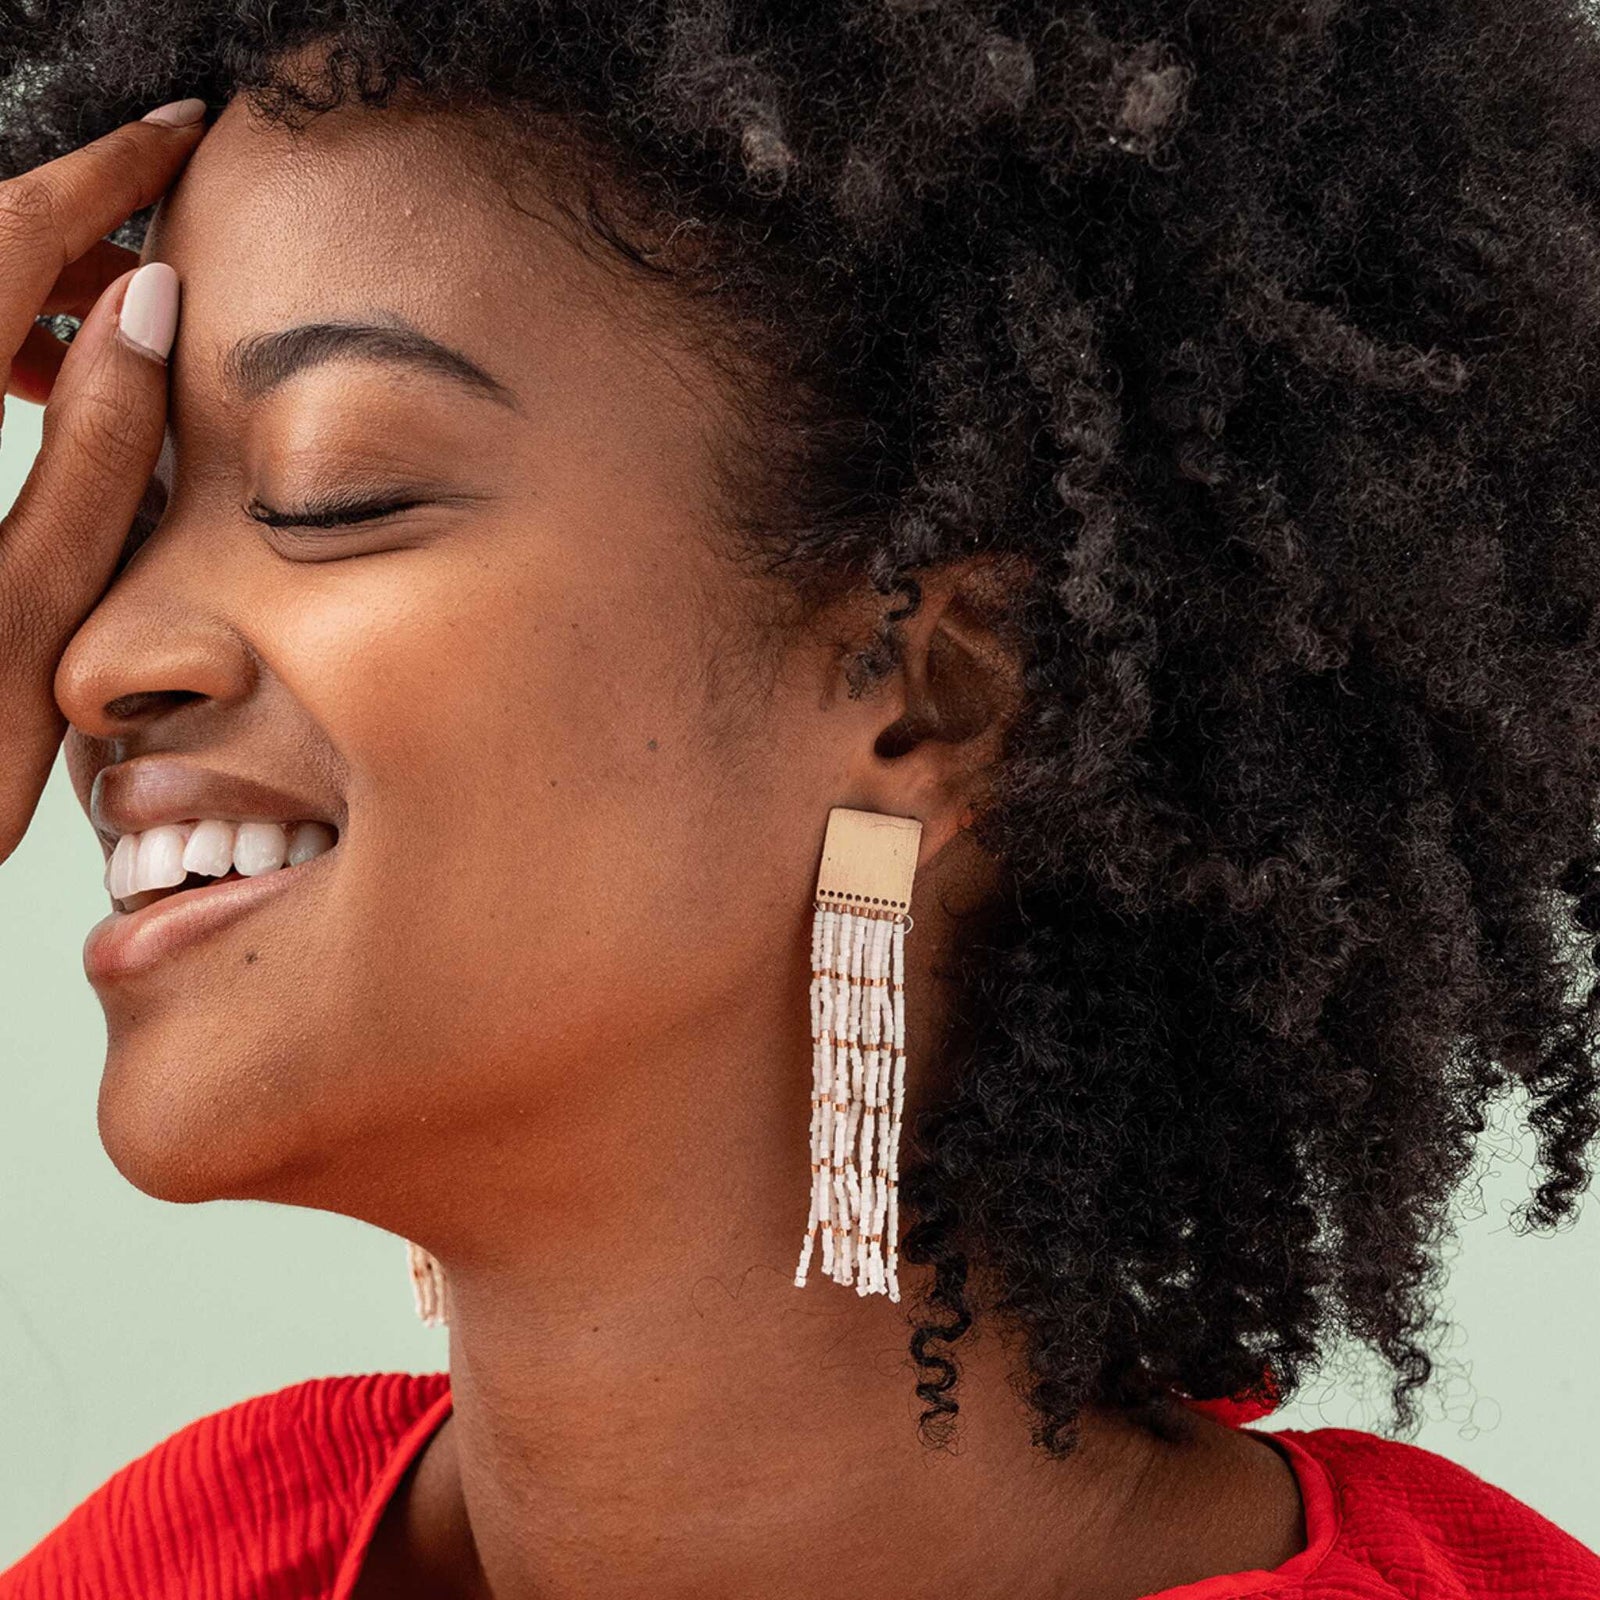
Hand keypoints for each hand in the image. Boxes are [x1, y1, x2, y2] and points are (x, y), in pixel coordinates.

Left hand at [0, 99, 206, 864]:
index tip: (182, 135)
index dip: (104, 176)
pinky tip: (33, 387)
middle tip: (171, 257)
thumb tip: (152, 305)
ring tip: (115, 338)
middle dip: (70, 228)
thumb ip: (99, 454)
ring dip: (25, 288)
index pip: (3, 236)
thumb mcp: (29, 608)